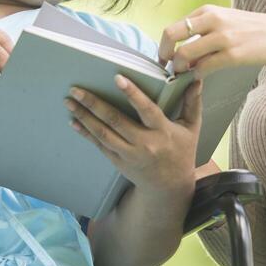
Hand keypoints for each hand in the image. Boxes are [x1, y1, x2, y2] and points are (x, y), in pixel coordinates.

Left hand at [66, 76, 202, 194]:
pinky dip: (86, 133)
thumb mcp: (192, 128)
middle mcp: (145, 144)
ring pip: (103, 134)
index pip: (147, 111)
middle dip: (94, 104)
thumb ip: (192, 102)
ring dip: (84, 117)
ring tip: (69, 101)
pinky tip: (74, 121)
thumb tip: (196, 78)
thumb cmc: (182, 151)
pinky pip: (99, 145)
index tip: (117, 78)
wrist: (170, 187)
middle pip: (116, 121)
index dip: (132, 95)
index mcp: (163, 132)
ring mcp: (129, 155)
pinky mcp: (119, 162)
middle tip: (76, 89)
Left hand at [158, 5, 265, 75]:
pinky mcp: (233, 55)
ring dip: (179, 69)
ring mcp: (222, 37)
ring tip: (185, 75)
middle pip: (171, 35)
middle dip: (164, 54)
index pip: (173, 27)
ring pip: (184, 54)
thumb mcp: (226, 19)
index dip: (164, 46)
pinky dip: (197, 75)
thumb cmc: (252, 30)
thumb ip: (204, 29)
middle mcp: (212, 20)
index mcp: (208, 11)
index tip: (166, 58)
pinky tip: (201, 77)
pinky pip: (203, 68)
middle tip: (168, 68)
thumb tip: (182, 49)